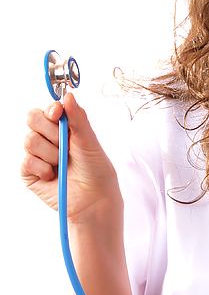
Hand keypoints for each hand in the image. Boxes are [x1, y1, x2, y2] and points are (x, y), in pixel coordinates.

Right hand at [21, 92, 122, 223]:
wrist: (94, 199)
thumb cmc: (96, 170)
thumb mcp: (90, 141)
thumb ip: (78, 118)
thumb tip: (68, 95)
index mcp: (65, 128)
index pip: (49, 109)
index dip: (51, 109)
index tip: (58, 113)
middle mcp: (49, 139)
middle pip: (32, 118)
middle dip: (49, 131)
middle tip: (64, 144)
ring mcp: (38, 155)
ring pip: (29, 140)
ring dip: (50, 153)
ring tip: (63, 163)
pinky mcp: (29, 173)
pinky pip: (27, 161)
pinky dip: (43, 168)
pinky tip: (54, 175)